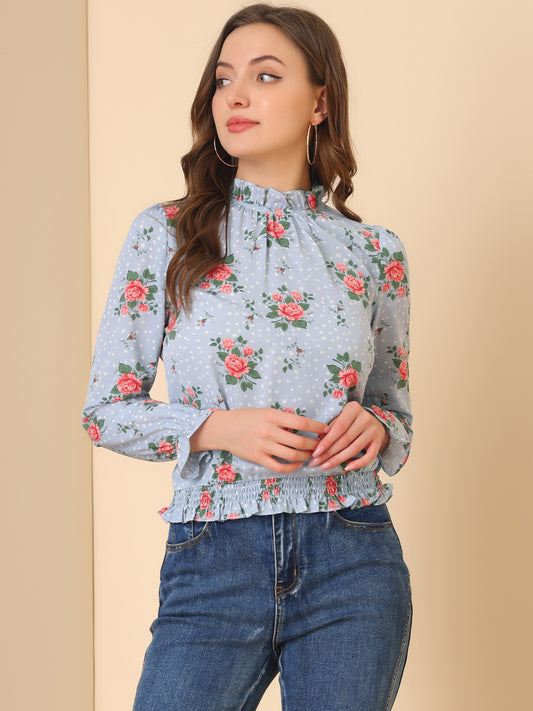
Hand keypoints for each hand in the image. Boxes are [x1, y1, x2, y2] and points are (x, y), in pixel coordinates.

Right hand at [190, 408, 326, 474]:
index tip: (326, 430)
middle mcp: (269, 431)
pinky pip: (280, 466)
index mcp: (272, 416)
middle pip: (300, 442)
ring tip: (311, 455)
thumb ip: (283, 418)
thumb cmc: (246, 417)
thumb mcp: (265, 411)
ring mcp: (264, 446)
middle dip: (315, 445)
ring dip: (306, 456)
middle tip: (321, 445)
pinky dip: (292, 467)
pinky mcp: (258, 458)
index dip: (317, 427)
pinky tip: (298, 465)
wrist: (224, 429)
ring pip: (293, 455)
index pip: (302, 423)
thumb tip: (303, 427)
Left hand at [309, 401, 389, 470]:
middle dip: (329, 453)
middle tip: (316, 462)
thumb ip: (331, 426)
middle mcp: (365, 418)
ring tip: (325, 466)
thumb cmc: (351, 419)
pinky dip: (358, 464)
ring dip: (338, 460)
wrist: (374, 421)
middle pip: (345, 440)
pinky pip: (369, 456)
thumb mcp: (341, 416)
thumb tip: (319, 437)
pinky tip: (346, 468)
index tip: (315, 452)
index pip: (338, 428)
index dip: (326, 441)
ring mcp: (373, 431)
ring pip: (354, 449)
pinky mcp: (378, 442)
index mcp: (354, 409)